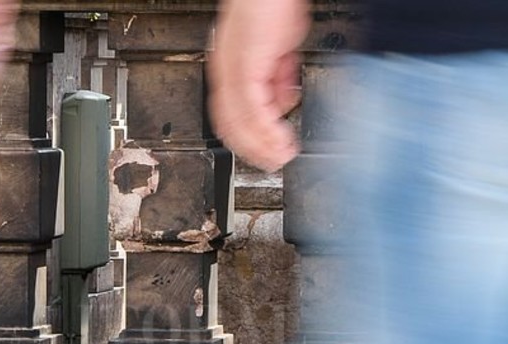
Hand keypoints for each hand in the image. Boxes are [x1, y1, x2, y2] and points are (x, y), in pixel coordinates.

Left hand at [208, 0, 309, 171]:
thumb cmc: (272, 6)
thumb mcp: (278, 52)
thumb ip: (277, 80)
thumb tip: (281, 106)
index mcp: (230, 71)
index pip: (231, 117)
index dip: (247, 140)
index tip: (265, 152)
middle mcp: (225, 74)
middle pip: (230, 125)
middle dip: (252, 150)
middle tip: (272, 163)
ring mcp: (233, 72)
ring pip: (239, 123)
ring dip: (261, 146)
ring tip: (280, 158)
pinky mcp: (246, 69)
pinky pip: (253, 110)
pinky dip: (268, 131)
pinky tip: (281, 141)